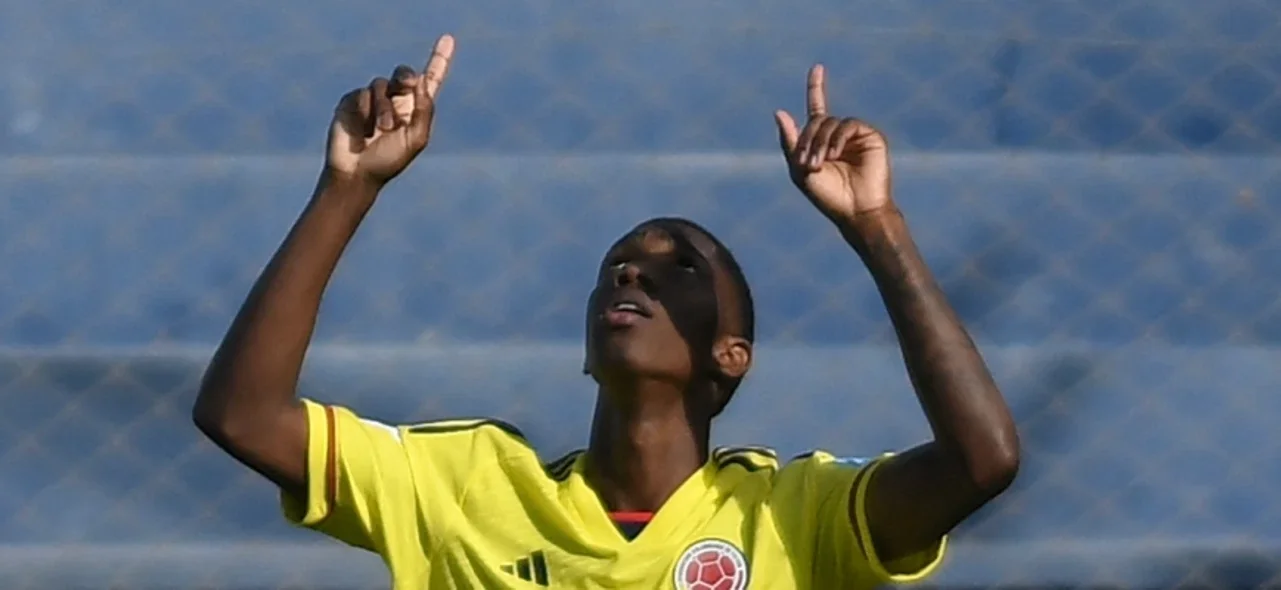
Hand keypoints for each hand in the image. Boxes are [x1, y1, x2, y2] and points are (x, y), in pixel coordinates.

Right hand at [326, 34, 454, 186]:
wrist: (356, 173)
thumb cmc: (388, 161)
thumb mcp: (416, 139)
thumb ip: (424, 110)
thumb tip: (421, 80)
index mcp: (415, 109)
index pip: (429, 80)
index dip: (439, 60)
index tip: (448, 39)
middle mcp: (395, 101)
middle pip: (404, 74)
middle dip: (406, 75)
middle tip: (408, 84)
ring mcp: (373, 100)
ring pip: (382, 85)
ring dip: (384, 108)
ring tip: (381, 130)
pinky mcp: (352, 101)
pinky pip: (362, 93)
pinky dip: (366, 111)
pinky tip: (363, 131)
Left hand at [774, 65, 892, 225]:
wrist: (855, 210)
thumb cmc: (827, 196)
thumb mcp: (799, 170)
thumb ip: (789, 142)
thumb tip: (779, 111)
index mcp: (822, 141)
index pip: (817, 109)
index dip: (816, 88)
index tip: (818, 68)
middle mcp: (839, 135)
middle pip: (817, 119)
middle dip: (808, 139)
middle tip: (808, 163)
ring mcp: (856, 135)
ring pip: (831, 122)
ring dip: (820, 142)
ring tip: (820, 164)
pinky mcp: (870, 136)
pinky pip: (848, 125)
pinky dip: (838, 138)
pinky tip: (835, 154)